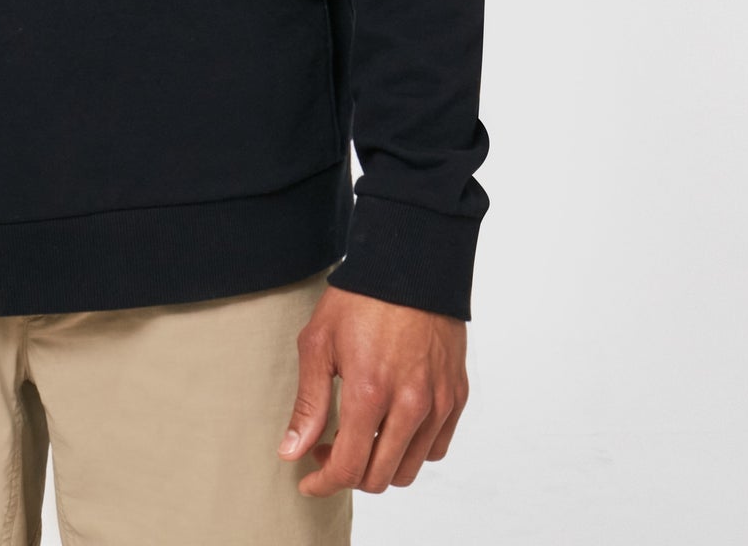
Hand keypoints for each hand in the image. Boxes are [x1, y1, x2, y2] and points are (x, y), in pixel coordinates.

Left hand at [280, 286, 467, 496]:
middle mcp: (410, 405)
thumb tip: (291, 451)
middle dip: (348, 475)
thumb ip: (308, 404)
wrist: (409, 264)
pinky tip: (391, 425)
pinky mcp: (456, 395)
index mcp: (370, 393)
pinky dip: (412, 450)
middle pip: (380, 478)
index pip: (349, 468)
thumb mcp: (319, 343)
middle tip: (328, 451)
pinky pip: (436, 447)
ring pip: (410, 469)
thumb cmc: (359, 299)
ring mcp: (438, 402)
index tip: (307, 478)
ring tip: (360, 437)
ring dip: (380, 466)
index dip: (323, 483)